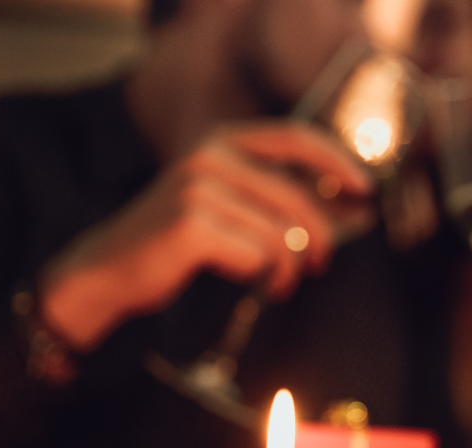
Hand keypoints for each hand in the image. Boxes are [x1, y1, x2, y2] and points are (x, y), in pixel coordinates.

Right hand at [38, 121, 373, 350]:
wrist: (107, 272)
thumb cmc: (175, 243)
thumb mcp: (222, 203)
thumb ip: (269, 195)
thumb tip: (343, 207)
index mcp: (220, 141)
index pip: (294, 137)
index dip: (336, 160)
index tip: (364, 189)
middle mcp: (208, 155)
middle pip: (296, 196)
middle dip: (320, 236)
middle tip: (320, 264)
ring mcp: (197, 187)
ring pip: (280, 232)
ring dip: (288, 267)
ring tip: (276, 283)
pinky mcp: (191, 224)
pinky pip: (258, 254)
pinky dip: (266, 277)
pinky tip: (256, 285)